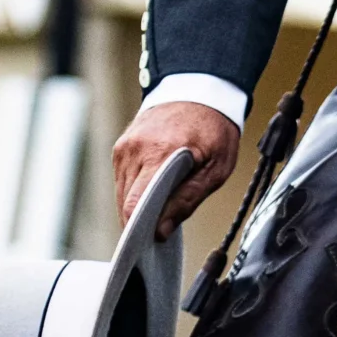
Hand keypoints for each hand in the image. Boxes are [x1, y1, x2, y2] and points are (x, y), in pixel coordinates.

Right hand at [113, 101, 240, 237]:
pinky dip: (135, 190)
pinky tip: (153, 193)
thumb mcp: (216, 168)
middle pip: (125, 202)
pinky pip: (123, 179)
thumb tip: (161, 231)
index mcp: (159, 154)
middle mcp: (135, 149)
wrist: (201, 90)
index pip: (134, 204)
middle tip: (158, 233)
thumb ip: (188, 200)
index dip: (138, 231)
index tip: (148, 245)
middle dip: (139, 222)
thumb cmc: (214, 129)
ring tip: (159, 212)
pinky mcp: (121, 146)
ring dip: (137, 206)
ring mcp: (124, 146)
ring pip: (122, 192)